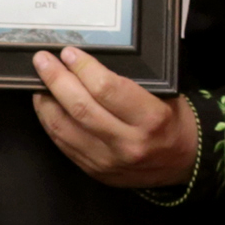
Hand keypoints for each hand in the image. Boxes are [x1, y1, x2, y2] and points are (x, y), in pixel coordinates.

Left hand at [30, 47, 199, 188]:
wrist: (183, 163)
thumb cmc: (173, 122)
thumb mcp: (164, 95)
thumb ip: (128, 82)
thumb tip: (85, 63)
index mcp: (151, 119)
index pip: (106, 89)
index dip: (82, 68)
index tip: (69, 53)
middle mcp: (128, 143)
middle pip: (80, 107)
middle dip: (56, 80)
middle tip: (43, 61)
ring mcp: (109, 161)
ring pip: (65, 128)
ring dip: (47, 102)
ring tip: (40, 83)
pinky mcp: (96, 171)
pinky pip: (64, 144)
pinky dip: (51, 122)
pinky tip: (47, 106)